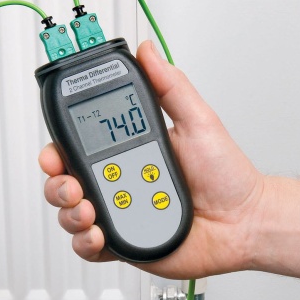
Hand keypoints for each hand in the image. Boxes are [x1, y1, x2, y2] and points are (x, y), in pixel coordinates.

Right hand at [39, 40, 265, 279]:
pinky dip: (84, 243)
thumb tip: (148, 51)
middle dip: (57, 185)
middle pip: (64, 182)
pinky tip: (97, 235)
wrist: (244, 223)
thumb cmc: (227, 177)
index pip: (78, 147)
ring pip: (70, 215)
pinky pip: (88, 247)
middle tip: (73, 186)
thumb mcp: (198, 121)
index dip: (58, 150)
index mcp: (128, 151)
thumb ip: (169, 87)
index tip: (55, 153)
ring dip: (68, 213)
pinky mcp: (125, 245)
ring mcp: (119, 215)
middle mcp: (118, 183)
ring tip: (89, 212)